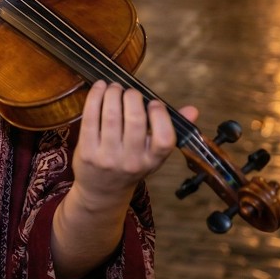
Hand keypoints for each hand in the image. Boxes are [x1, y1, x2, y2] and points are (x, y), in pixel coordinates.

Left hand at [72, 80, 197, 208]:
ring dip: (113, 93)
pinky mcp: (87, 151)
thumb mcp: (152, 154)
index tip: (154, 102)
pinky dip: (95, 97)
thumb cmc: (130, 165)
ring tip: (114, 87)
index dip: (160, 115)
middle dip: (132, 97)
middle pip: (135, 121)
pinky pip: (90, 118)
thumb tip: (193, 110)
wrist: (102, 191)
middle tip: (129, 91)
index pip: (164, 138)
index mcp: (152, 160)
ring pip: (111, 116)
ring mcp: (107, 157)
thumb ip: (169, 130)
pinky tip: (99, 88)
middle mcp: (132, 161)